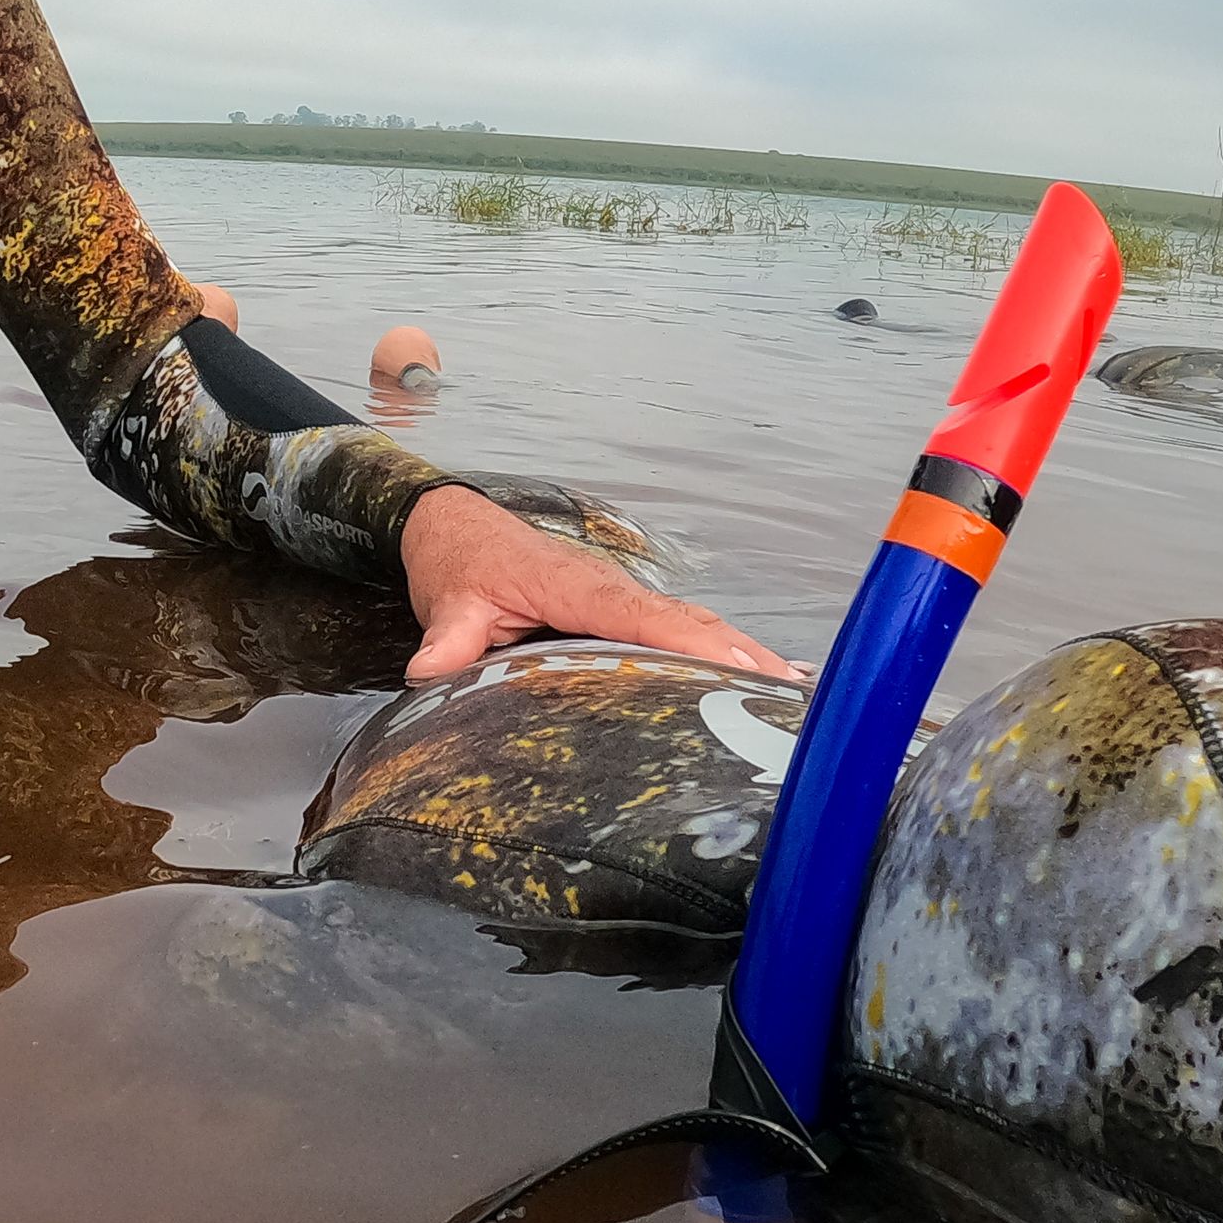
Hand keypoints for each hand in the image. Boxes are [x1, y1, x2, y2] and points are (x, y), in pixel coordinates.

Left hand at [399, 485, 796, 684]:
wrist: (454, 528)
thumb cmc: (460, 563)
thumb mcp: (450, 602)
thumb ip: (447, 639)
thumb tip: (429, 671)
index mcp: (576, 585)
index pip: (639, 615)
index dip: (687, 641)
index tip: (731, 667)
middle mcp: (610, 588)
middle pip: (685, 620)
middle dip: (737, 653)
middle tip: (788, 694)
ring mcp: (621, 597)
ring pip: (691, 623)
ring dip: (741, 652)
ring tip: (793, 691)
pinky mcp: (621, 608)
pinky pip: (678, 626)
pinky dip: (722, 647)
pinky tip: (762, 670)